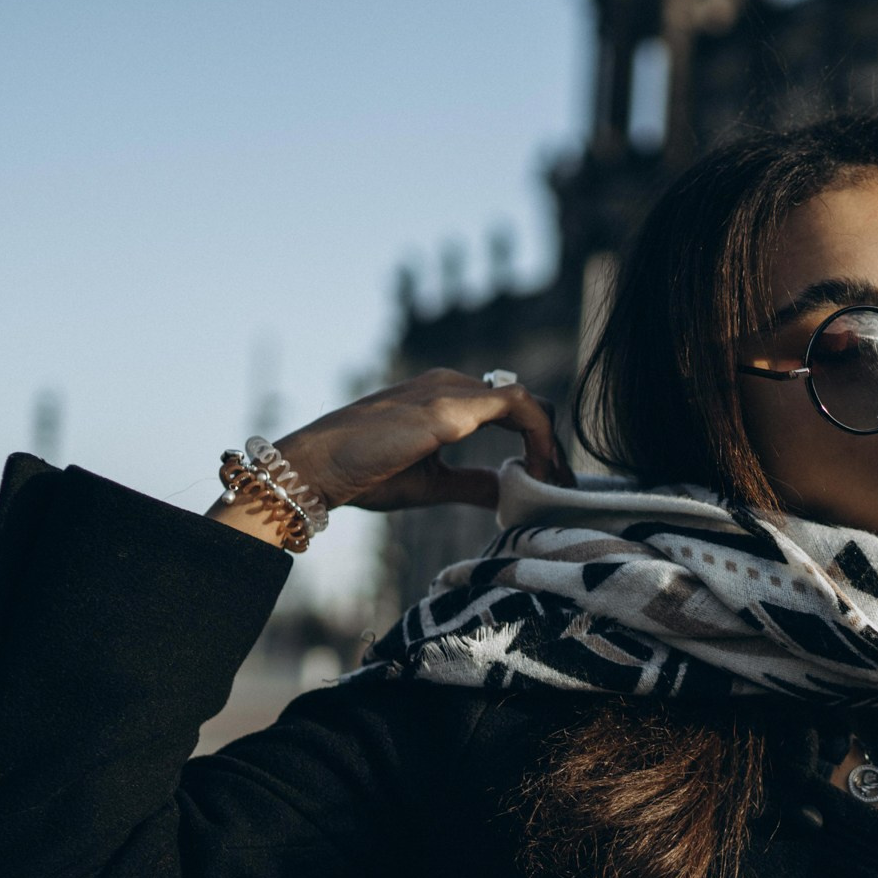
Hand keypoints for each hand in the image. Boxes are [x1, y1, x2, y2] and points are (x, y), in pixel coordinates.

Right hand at [209, 369, 570, 544]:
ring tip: (553, 482)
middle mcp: (450, 384)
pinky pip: (518, 408)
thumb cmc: (361, 473)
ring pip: (527, 402)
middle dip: (551, 444)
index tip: (548, 480)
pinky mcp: (449, 407)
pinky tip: (539, 472)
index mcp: (444, 398)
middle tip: (560, 484)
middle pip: (524, 403)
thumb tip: (507, 492)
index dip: (537, 443)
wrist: (316, 467)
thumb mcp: (430, 483)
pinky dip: (539, 438)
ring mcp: (450, 390)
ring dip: (550, 443)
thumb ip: (471, 483)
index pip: (508, 409)